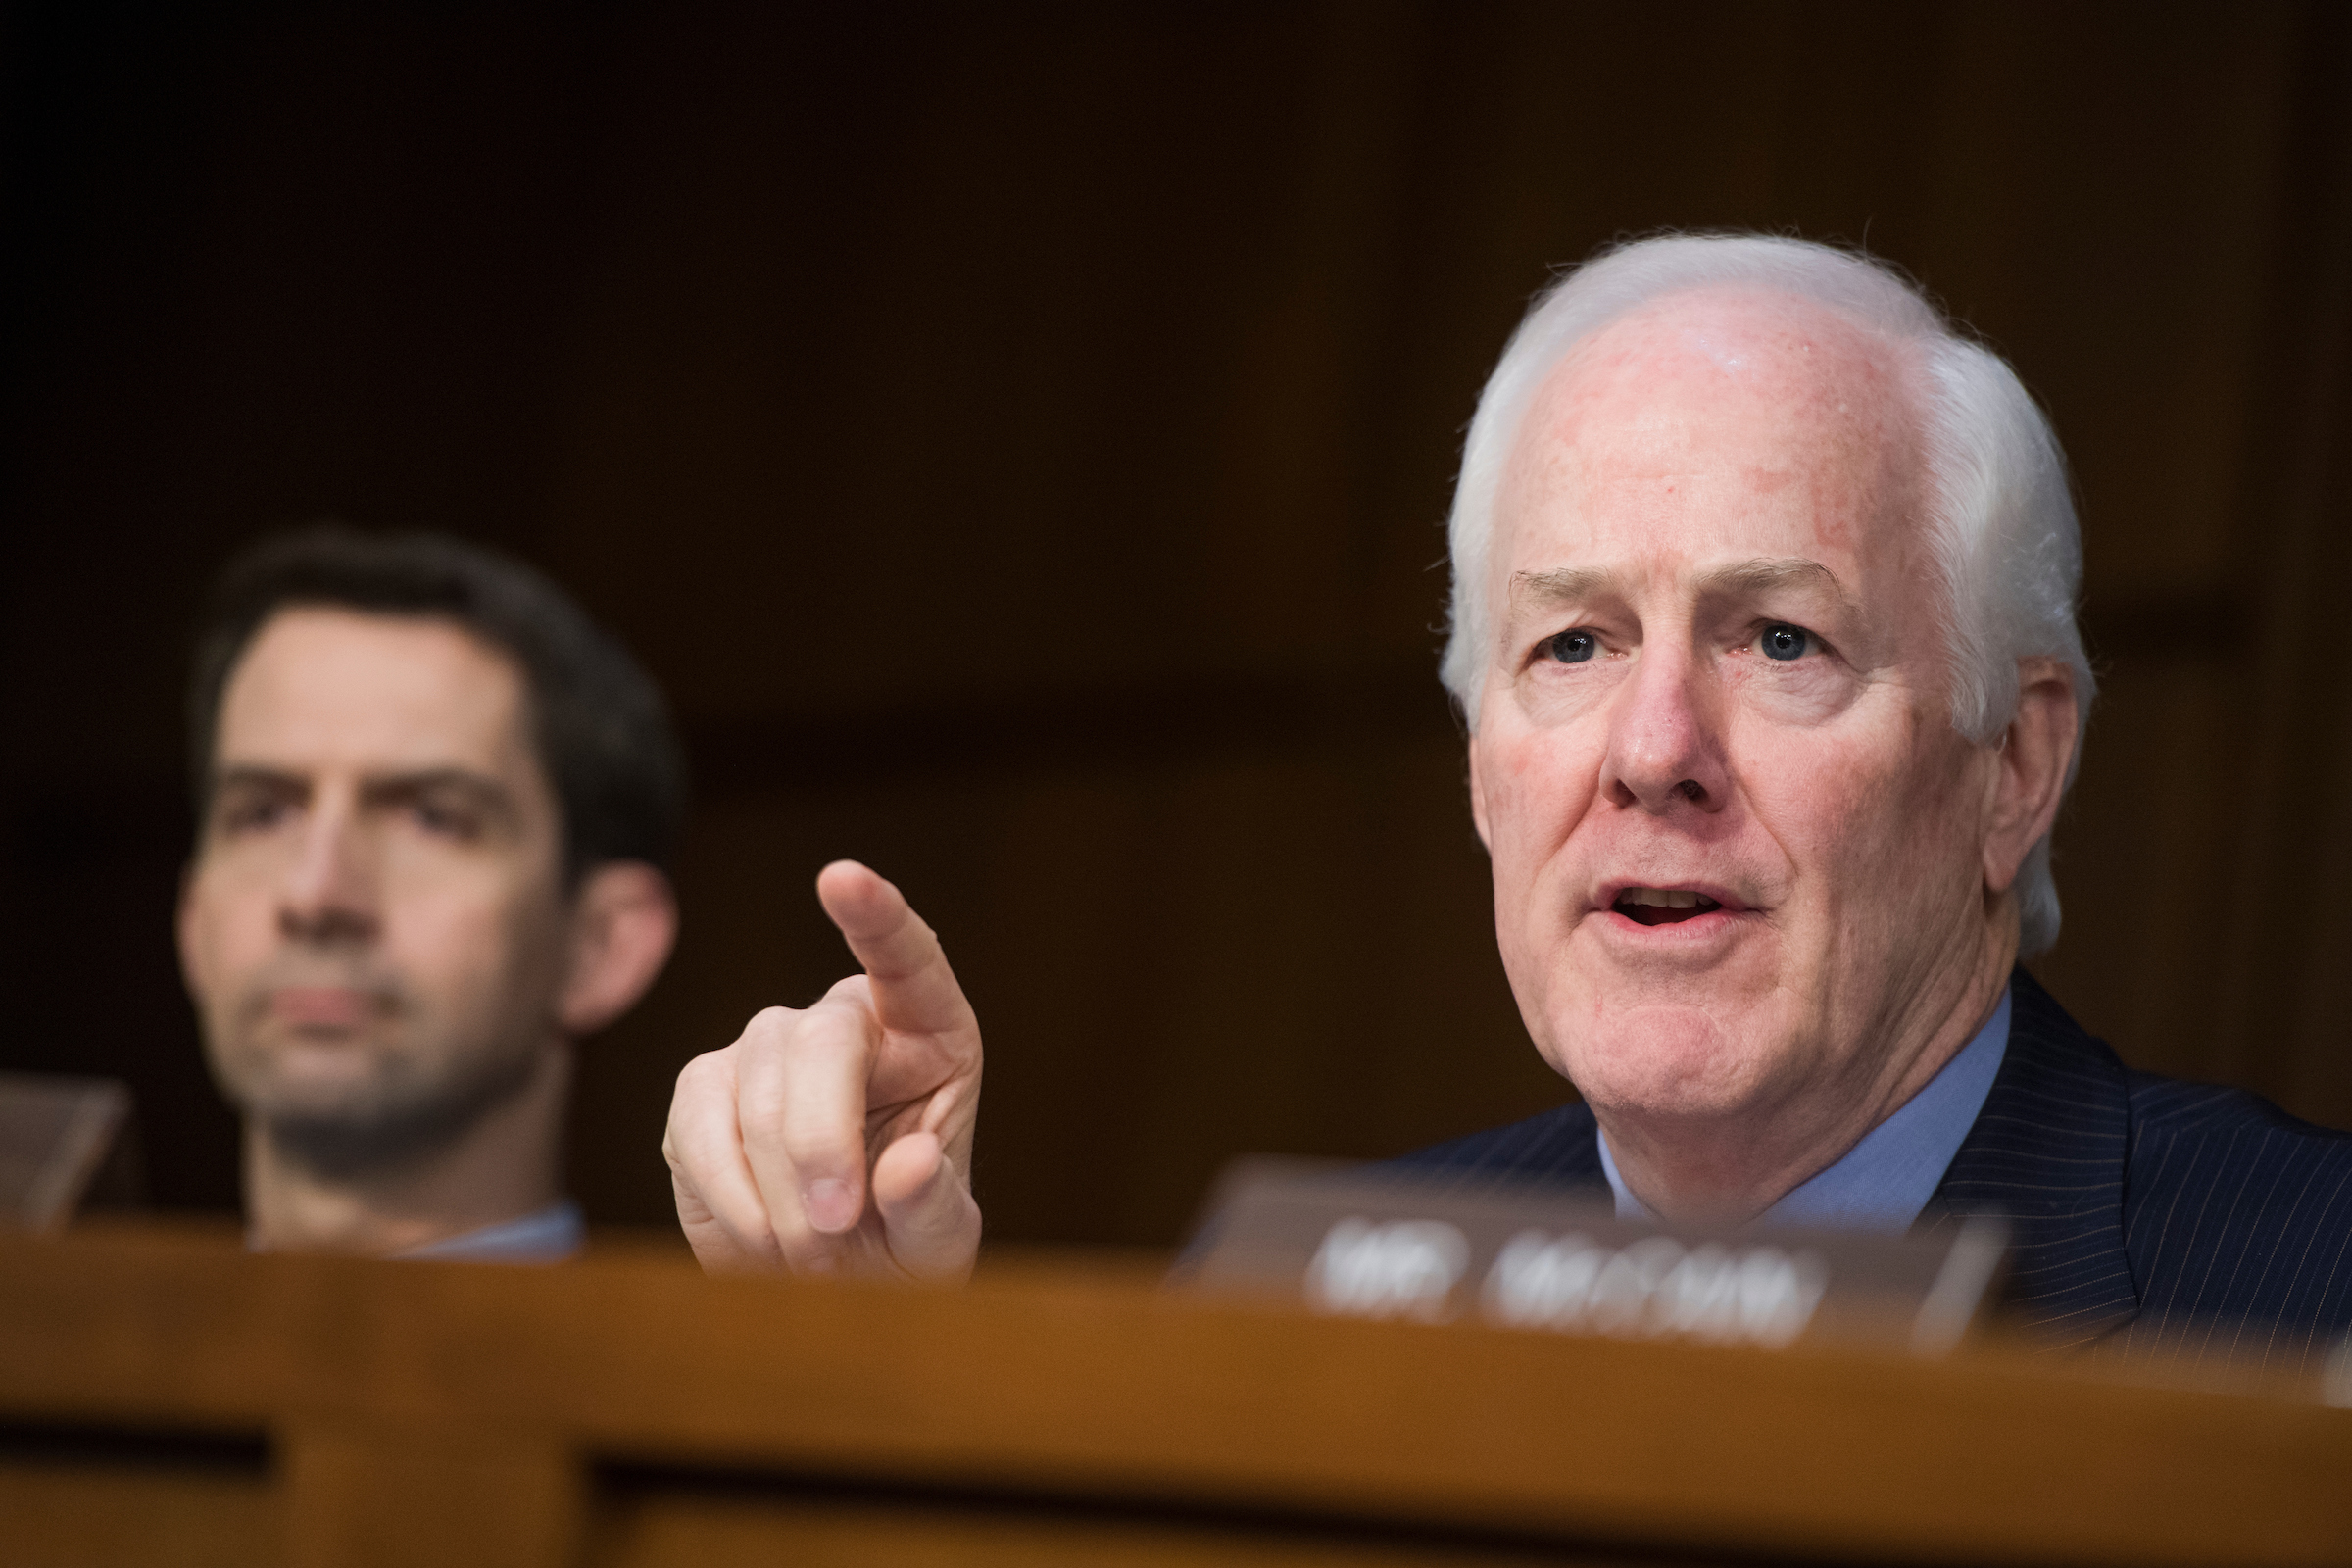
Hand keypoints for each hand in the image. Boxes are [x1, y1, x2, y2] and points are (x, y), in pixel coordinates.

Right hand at [664, 861, 982, 1277]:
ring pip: (753, 1084)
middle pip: (819, 1042)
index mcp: (927, 1030)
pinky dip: (728, 1191)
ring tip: (813, 1259)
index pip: (906, 955)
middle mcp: (846, 1022)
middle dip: (821, 1143)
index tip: (841, 878)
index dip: (876, 915)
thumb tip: (911, 1164)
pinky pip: (696, 1122)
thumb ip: (934, 1205)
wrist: (837, 1284)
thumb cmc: (907, 1240)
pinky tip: (760, 1242)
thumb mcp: (941, 1240)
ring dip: (779, 1188)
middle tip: (836, 1232)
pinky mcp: (704, 1094)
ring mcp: (766, 1050)